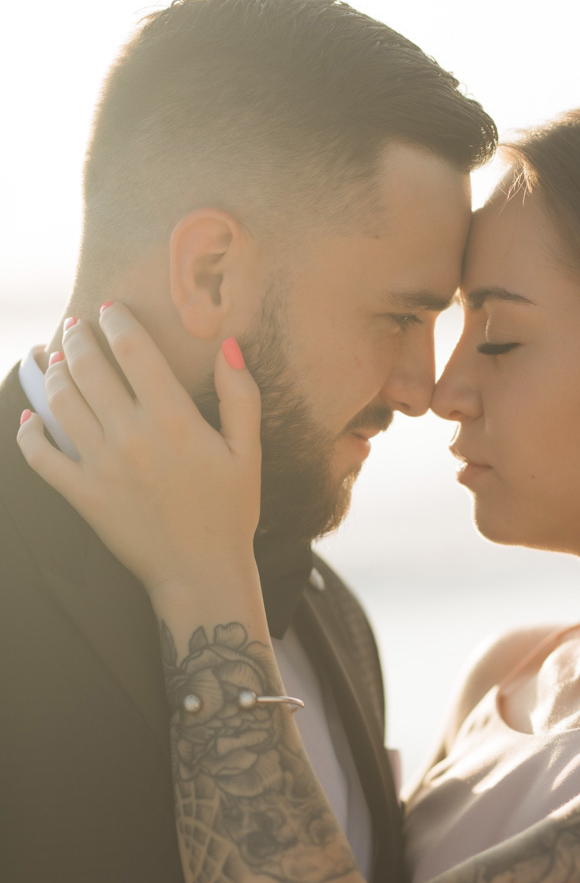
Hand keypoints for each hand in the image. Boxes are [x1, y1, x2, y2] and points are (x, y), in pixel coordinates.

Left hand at [17, 304, 261, 604]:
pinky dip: (28, 433)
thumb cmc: (230, 512)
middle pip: (89, 368)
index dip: (117, 322)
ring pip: (62, 402)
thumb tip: (226, 345)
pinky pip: (41, 457)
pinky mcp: (83, 495)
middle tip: (74, 327)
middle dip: (77, 339)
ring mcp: (102, 466)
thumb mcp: (247, 452)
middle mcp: (132, 436)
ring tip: (56, 361)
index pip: (133, 350)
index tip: (109, 310)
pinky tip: (28, 418)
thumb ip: (239, 395)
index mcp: (174, 419)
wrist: (202, 572)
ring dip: (54, 373)